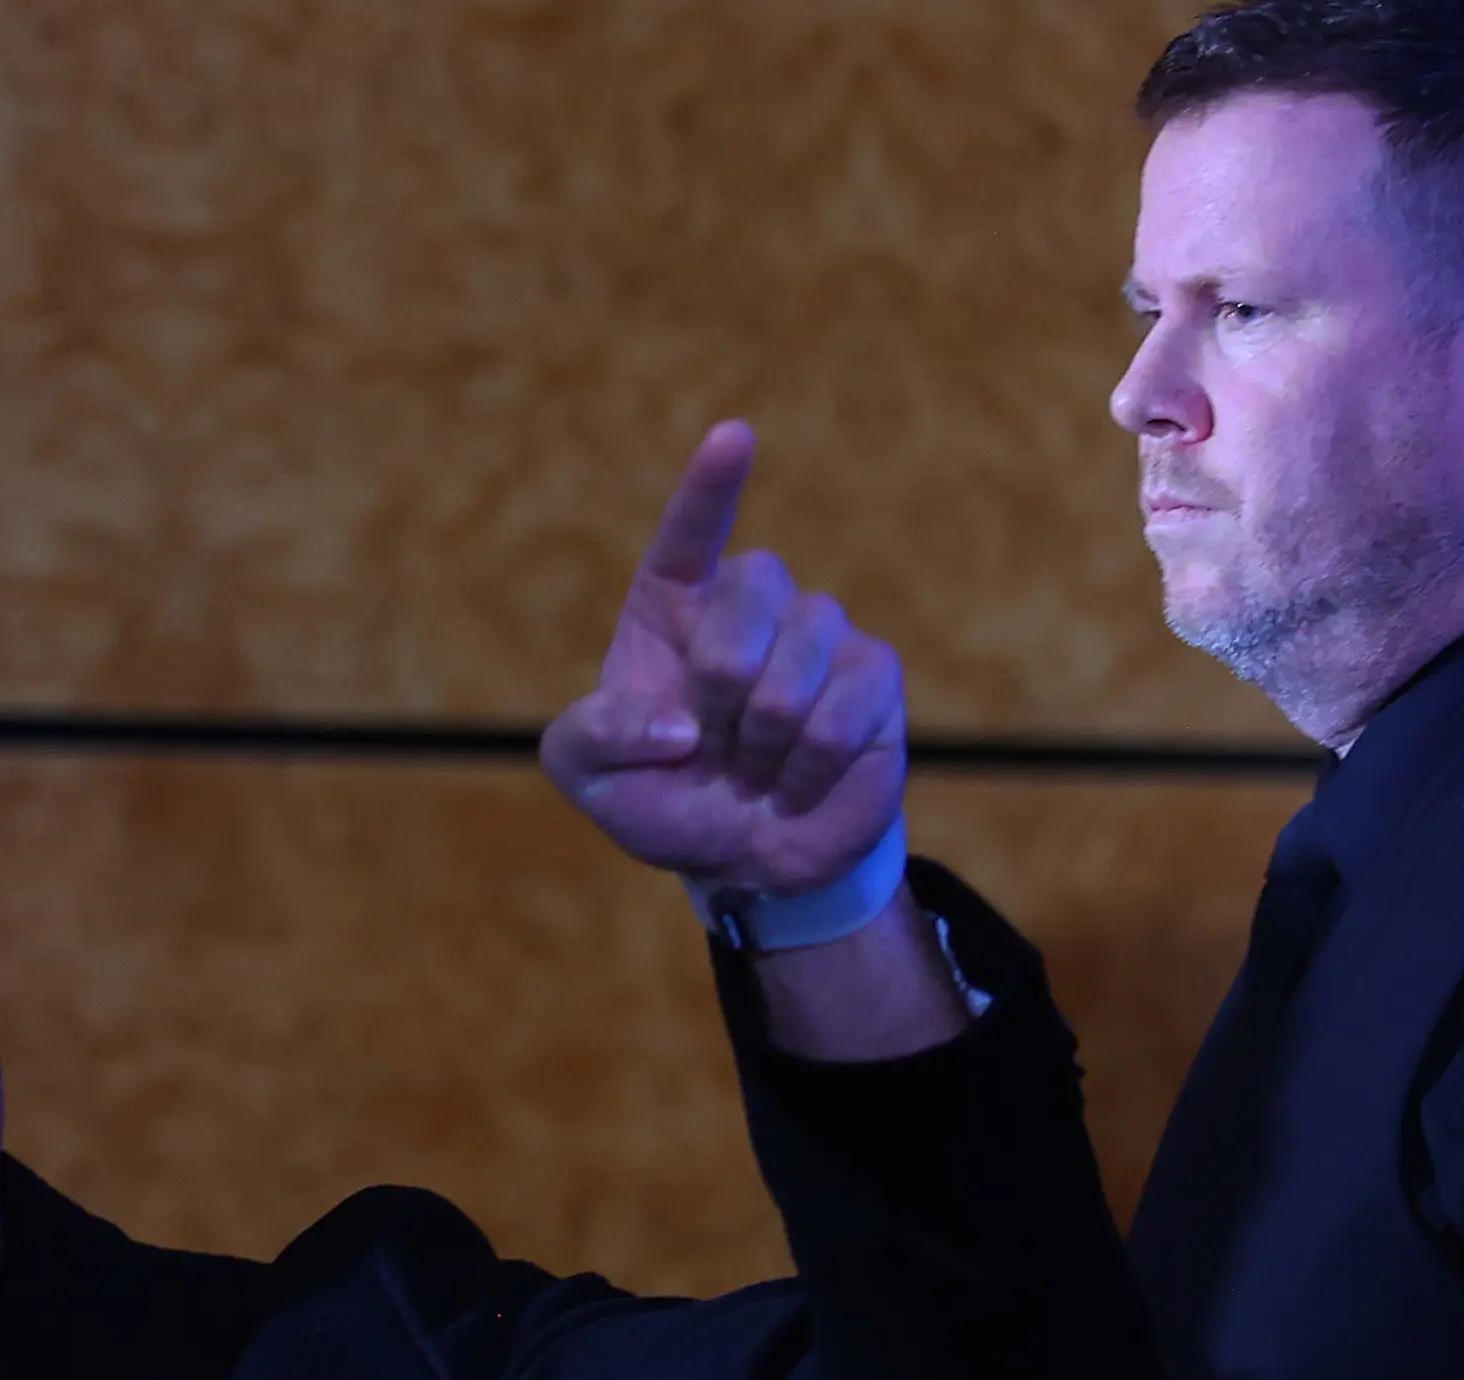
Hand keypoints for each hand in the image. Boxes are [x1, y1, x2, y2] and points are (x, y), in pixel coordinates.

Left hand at [538, 420, 908, 897]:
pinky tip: (794, 782)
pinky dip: (807, 764)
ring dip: (763, 735)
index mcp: (672, 610)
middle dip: (723, 680)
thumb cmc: (662, 800)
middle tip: (708, 743)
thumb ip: (592, 738)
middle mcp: (750, 606)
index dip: (710, 487)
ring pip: (800, 654)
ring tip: (751, 768)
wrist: (745, 860)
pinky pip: (843, 709)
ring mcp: (818, 634)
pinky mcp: (874, 676)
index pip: (689, 536)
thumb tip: (674, 724)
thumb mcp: (589, 778)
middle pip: (751, 588)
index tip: (733, 435)